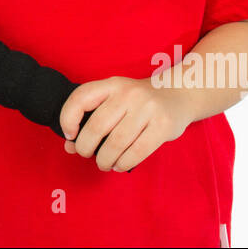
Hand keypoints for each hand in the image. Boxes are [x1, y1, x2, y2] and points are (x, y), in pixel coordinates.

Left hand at [58, 75, 194, 171]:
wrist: (179, 93)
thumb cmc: (139, 102)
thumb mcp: (116, 101)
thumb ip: (92, 119)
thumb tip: (69, 146)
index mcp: (112, 84)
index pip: (81, 98)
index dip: (68, 118)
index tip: (69, 135)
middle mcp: (129, 93)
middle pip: (97, 127)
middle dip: (85, 147)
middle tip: (86, 154)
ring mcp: (148, 108)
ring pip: (116, 143)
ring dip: (104, 160)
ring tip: (104, 163)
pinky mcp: (163, 125)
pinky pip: (136, 152)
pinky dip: (122, 163)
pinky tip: (119, 164)